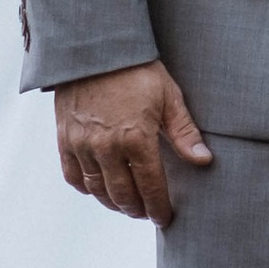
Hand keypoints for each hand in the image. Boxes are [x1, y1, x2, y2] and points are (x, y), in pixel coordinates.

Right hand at [54, 60, 212, 226]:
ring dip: (113, 203)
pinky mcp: (65, 139)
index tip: (165, 218)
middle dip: (137, 209)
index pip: (150, 186)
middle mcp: (106, 147)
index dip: (158, 207)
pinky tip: (99, 189)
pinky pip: (73, 176)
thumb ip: (184, 132)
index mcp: (136, 138)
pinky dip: (87, 188)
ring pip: (97, 190)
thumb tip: (203, 160)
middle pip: (122, 195)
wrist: (94, 49)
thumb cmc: (137, 70)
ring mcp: (82, 145)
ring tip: (127, 205)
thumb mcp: (168, 97)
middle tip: (147, 213)